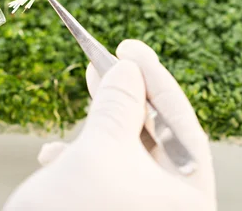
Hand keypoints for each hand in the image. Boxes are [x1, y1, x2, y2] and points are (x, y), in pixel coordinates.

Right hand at [3, 40, 215, 210]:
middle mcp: (169, 203)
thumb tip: (128, 70)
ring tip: (75, 108)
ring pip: (124, 151)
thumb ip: (117, 105)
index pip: (180, 122)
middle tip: (104, 61)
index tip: (128, 48)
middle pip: (153, 135)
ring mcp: (140, 207)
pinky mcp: (111, 208)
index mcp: (186, 194)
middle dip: (123, 97)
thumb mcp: (98, 150)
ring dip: (97, 126)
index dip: (154, 78)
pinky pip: (104, 170)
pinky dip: (82, 155)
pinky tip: (55, 154)